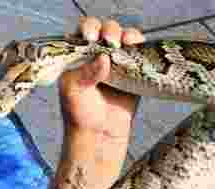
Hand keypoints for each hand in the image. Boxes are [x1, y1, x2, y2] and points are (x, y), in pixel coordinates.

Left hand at [59, 16, 145, 141]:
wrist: (99, 134)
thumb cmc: (80, 112)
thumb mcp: (74, 91)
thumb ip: (86, 73)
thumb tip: (104, 57)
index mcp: (78, 55)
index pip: (82, 31)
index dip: (88, 28)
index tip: (91, 37)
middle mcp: (96, 53)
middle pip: (105, 29)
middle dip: (109, 30)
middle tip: (110, 41)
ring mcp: (116, 60)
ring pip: (124, 36)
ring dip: (127, 34)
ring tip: (126, 43)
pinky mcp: (133, 69)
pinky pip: (139, 51)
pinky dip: (140, 46)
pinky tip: (137, 47)